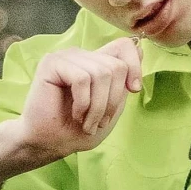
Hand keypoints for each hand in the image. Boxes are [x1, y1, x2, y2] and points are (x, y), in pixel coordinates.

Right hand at [15, 38, 143, 161]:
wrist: (49, 144)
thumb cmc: (77, 129)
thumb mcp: (111, 107)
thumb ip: (123, 82)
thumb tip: (141, 50)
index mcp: (95, 62)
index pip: (124, 46)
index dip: (135, 66)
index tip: (133, 90)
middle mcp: (81, 56)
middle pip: (116, 65)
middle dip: (112, 100)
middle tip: (99, 122)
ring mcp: (66, 57)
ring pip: (101, 73)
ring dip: (97, 107)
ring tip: (87, 122)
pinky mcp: (52, 63)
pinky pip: (82, 78)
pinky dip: (83, 103)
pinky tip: (75, 113)